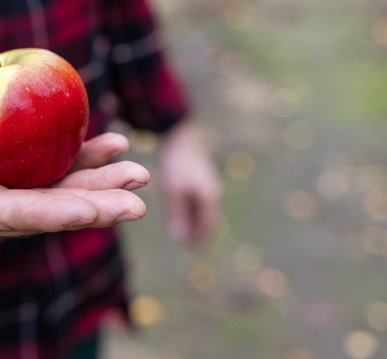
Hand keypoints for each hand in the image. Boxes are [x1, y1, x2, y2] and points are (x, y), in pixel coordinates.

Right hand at [0, 83, 148, 244]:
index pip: (1, 214)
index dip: (46, 213)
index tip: (89, 209)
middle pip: (40, 215)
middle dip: (89, 209)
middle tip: (135, 203)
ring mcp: (1, 200)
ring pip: (56, 198)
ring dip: (99, 188)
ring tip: (137, 173)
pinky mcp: (18, 183)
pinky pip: (56, 177)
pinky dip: (86, 163)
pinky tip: (115, 147)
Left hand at [158, 123, 221, 245]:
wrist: (179, 137)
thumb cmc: (176, 164)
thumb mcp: (174, 191)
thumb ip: (177, 214)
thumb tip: (179, 238)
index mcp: (209, 198)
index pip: (208, 226)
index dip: (201, 239)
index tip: (192, 250)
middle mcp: (212, 192)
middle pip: (209, 219)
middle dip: (200, 233)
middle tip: (189, 246)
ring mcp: (208, 185)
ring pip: (204, 210)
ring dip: (196, 222)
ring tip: (185, 232)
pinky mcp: (200, 179)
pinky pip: (200, 201)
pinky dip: (193, 211)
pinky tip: (182, 212)